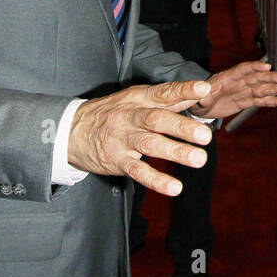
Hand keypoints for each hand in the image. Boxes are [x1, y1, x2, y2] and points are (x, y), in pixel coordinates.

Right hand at [68, 79, 213, 195]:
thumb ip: (167, 99)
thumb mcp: (135, 98)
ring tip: (198, 159)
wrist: (71, 130)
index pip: (163, 93)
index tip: (204, 89)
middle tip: (205, 136)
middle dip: (182, 127)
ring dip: (175, 152)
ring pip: (150, 144)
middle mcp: (131, 116)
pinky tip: (174, 187)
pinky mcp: (117, 161)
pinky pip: (138, 171)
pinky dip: (156, 180)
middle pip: (157, 119)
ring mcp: (123, 139)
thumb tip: (201, 92)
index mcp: (138, 99)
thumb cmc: (112, 112)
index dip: (183, 90)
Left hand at [192, 60, 276, 118]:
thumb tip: (203, 93)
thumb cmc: (196, 98)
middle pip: (257, 78)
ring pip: (263, 89)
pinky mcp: (246, 101)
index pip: (242, 70)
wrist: (199, 107)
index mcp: (226, 78)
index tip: (267, 66)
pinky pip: (262, 100)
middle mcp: (238, 82)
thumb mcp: (195, 97)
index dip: (254, 67)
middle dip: (272, 78)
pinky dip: (274, 101)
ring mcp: (244, 91)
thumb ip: (201, 95)